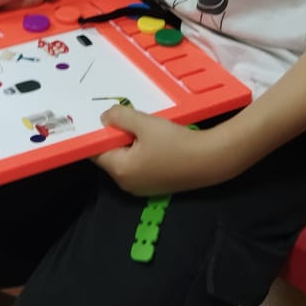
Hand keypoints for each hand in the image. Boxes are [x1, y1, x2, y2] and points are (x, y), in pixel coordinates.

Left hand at [94, 108, 231, 196]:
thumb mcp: (144, 123)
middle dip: (117, 136)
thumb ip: (120, 118)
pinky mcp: (155, 186)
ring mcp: (141, 187)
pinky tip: (157, 140)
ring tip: (146, 127)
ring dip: (131, 142)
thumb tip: (104, 118)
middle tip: (131, 119)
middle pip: (111, 155)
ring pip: (126, 159)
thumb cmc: (175, 142)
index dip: (99, 133)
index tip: (108, 117)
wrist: (210, 160)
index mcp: (120, 170)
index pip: (95, 151)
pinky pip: (140, 165)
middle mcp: (126, 183)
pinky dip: (142, 152)